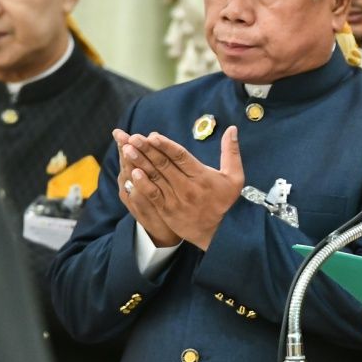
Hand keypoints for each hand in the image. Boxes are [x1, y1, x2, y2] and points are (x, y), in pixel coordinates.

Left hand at [123, 127, 244, 249]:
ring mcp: (176, 199)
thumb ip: (231, 152)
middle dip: (147, 150)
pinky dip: (143, 184)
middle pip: (164, 165)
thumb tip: (232, 129)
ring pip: (156, 177)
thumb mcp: (235, 177)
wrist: (217, 232)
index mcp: (202, 176)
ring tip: (127, 149)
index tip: (152, 136)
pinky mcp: (167, 210)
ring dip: (140, 162)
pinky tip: (133, 173)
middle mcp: (188, 187)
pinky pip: (153, 195)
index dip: (166, 146)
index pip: (181, 157)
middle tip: (133, 138)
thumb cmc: (224, 201)